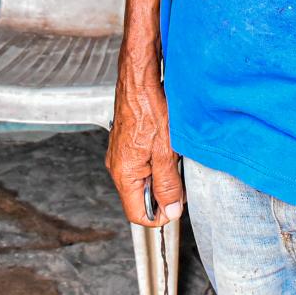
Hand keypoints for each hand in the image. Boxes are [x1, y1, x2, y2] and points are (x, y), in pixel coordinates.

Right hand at [106, 53, 183, 226]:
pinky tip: (165, 146)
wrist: (138, 78)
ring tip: (172, 156)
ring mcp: (120, 155)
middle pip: (140, 198)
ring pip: (142, 181)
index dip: (160, 216)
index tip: (177, 206)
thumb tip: (171, 211)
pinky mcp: (125, 144)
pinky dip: (155, 161)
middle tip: (178, 175)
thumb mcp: (166, 151)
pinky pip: (141, 165)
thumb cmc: (149, 107)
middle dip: (162, 194)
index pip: (138, 214)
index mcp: (124, 173)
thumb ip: (168, 185)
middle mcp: (117, 166)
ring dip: (160, 176)